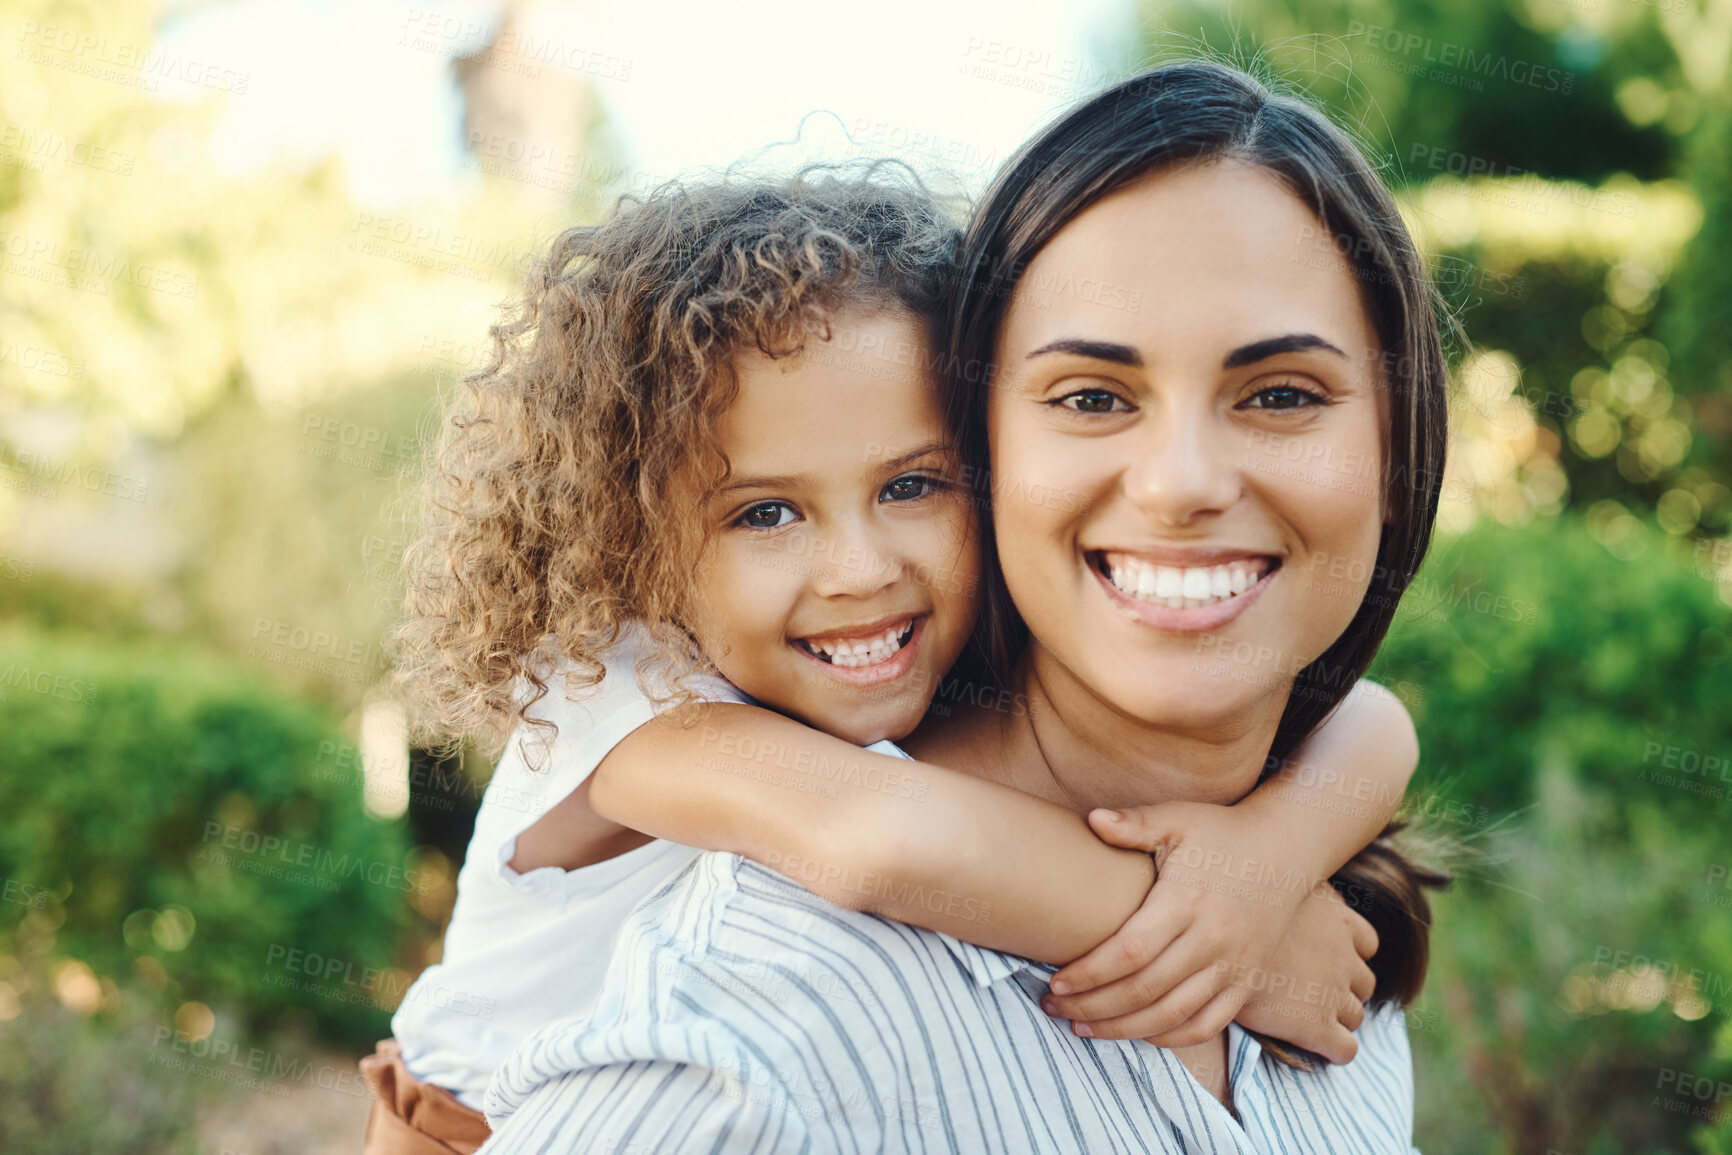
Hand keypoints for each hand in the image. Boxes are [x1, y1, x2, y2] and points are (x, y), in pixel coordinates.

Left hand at [1038, 800, 1353, 1050]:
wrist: (1286, 850)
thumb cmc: (1221, 832)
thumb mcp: (1178, 819)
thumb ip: (1134, 823)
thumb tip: (1091, 819)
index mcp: (1187, 900)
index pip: (1131, 951)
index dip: (1091, 973)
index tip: (1058, 981)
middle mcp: (1212, 940)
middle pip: (1145, 990)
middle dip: (1094, 1006)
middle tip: (1054, 1007)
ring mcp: (1233, 966)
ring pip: (1172, 1015)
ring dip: (1124, 1030)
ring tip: (1083, 1027)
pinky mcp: (1247, 982)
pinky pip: (1207, 1024)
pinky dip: (1170, 1037)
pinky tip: (1136, 1034)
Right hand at [1233, 882, 1377, 1063]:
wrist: (1210, 946)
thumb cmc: (1228, 904)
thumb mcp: (1263, 876)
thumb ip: (1280, 882)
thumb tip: (1270, 865)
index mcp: (1336, 918)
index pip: (1366, 941)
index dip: (1351, 951)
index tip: (1323, 956)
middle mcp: (1342, 955)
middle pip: (1364, 980)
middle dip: (1345, 987)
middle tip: (1312, 988)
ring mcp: (1333, 992)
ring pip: (1357, 1014)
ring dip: (1339, 1016)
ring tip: (1306, 1016)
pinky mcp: (1316, 1027)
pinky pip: (1345, 1048)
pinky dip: (1336, 1049)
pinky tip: (1311, 1045)